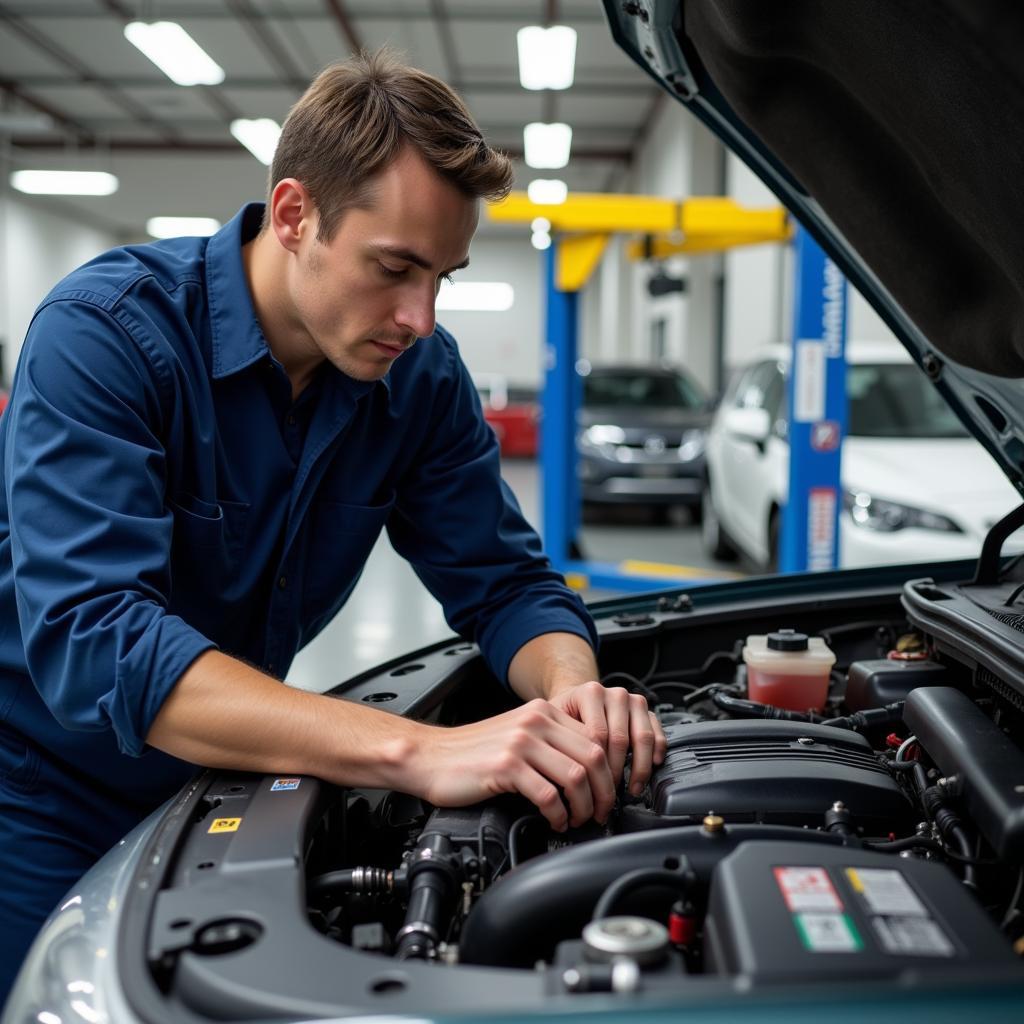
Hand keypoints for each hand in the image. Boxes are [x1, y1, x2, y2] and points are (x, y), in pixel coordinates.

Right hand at [414, 699, 615, 830]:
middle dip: (603, 792)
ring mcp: (521, 743)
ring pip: (576, 776)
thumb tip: (587, 770)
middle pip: (593, 757)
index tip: (606, 792)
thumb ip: (550, 742)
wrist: (429, 757)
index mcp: (542, 711)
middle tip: (600, 812)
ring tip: (577, 819)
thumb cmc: (471, 753)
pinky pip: (548, 795)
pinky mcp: (506, 767)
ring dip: (584, 806)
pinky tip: (554, 821)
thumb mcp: (517, 734)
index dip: (608, 771)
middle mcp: (535, 722)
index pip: (596, 738)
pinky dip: (558, 814)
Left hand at [548, 681, 666, 795]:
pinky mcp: (648, 710)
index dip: (596, 765)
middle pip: (620, 739)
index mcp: (591, 693)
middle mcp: (615, 694)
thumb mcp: (554, 721)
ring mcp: (633, 701)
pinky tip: (653, 767)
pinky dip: (658, 752)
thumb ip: (559, 740)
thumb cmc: (565, 716)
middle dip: (617, 771)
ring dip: (640, 767)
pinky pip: (658, 733)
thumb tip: (565, 775)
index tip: (593, 787)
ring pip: (643, 737)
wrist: (578, 700)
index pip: (597, 734)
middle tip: (611, 794)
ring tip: (633, 788)